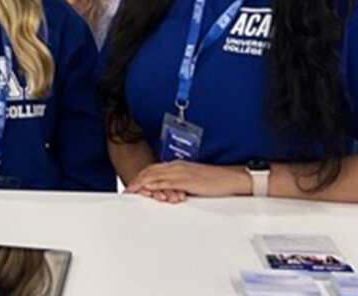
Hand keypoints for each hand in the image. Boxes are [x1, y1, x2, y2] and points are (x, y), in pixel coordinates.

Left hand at [126, 160, 251, 201]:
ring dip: (142, 183)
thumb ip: (179, 183)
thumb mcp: (192, 181)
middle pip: (151, 171)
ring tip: (132, 190)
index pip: (154, 169)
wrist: (230, 178)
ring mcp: (182, 173)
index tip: (133, 184)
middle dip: (138, 180)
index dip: (141, 176)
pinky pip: (168, 182)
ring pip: (157, 176)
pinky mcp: (187, 180)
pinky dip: (156, 185)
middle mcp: (177, 167)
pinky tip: (148, 189)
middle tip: (127, 189)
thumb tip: (170, 190)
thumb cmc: (214, 180)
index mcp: (178, 166)